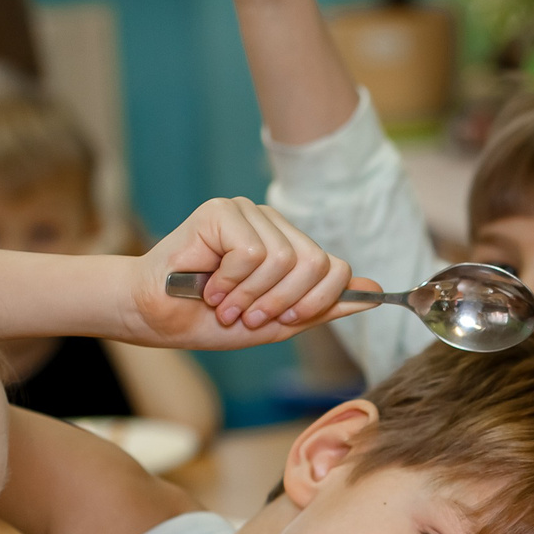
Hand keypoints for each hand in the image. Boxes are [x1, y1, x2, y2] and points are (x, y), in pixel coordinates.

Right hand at [131, 196, 370, 347]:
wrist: (158, 317)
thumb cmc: (211, 319)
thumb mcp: (278, 322)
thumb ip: (324, 306)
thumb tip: (375, 292)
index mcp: (289, 247)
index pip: (335, 267)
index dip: (315, 302)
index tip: (282, 320)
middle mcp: (273, 224)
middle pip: (315, 263)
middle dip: (282, 302)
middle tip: (248, 315)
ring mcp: (248, 213)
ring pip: (284, 259)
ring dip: (251, 295)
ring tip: (224, 303)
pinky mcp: (222, 211)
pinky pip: (252, 253)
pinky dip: (232, 281)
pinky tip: (210, 287)